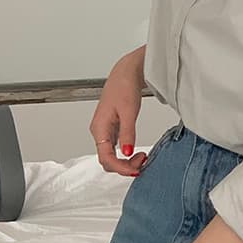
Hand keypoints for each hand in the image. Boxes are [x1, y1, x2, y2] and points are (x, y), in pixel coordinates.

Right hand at [90, 55, 147, 179]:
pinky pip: (116, 150)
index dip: (121, 167)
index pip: (106, 158)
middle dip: (124, 166)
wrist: (125, 73)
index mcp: (99, 128)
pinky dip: (126, 156)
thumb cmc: (124, 86)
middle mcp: (99, 132)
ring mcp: (105, 133)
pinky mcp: (112, 131)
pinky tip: (136, 153)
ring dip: (126, 162)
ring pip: (112, 157)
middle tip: (142, 161)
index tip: (136, 169)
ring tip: (142, 157)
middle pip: (108, 161)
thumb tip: (126, 153)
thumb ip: (127, 133)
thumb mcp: (128, 111)